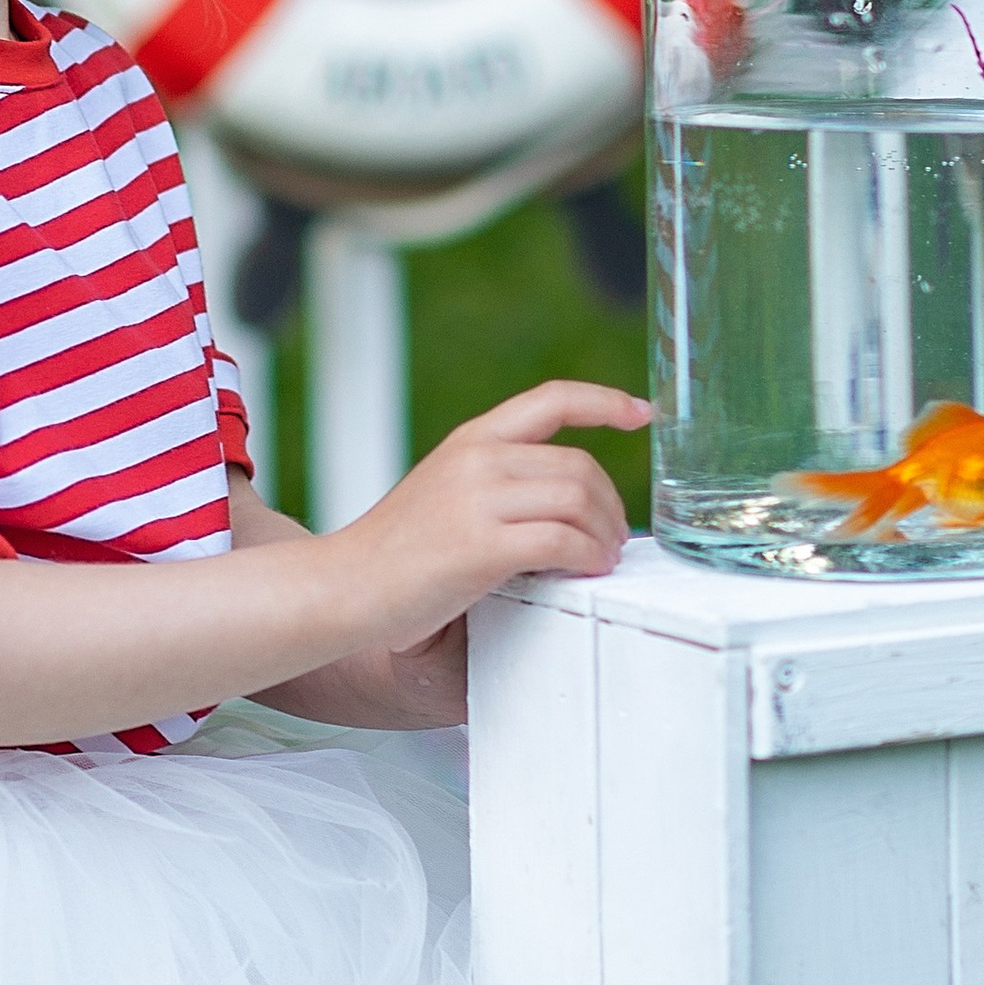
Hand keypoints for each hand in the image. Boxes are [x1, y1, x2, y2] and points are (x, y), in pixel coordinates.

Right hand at [329, 377, 648, 648]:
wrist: (343, 585)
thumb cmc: (395, 553)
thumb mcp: (444, 491)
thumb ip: (497, 482)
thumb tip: (568, 501)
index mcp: (471, 440)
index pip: (551, 399)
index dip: (604, 401)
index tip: (640, 413)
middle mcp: (477, 459)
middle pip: (580, 464)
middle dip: (611, 504)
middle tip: (613, 538)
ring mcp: (477, 499)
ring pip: (579, 499)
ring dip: (605, 534)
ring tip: (602, 559)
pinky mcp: (481, 545)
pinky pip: (564, 540)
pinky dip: (588, 556)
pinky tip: (586, 570)